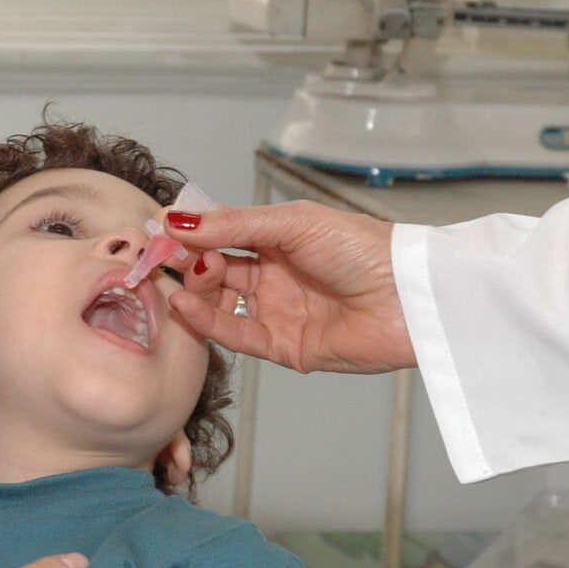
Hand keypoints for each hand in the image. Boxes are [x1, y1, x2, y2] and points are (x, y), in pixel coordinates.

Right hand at [163, 201, 415, 373]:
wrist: (410, 296)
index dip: (191, 234)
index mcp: (279, 239)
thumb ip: (233, 225)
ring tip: (181, 280)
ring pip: (221, 303)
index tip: (159, 230)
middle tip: (167, 257)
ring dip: (196, 292)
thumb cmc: (363, 249)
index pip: (221, 235)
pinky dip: (208, 322)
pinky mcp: (286, 347)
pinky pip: (238, 336)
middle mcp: (275, 275)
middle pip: (216, 269)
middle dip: (189, 262)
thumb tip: (177, 220)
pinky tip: (187, 304)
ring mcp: (279, 311)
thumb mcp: (293, 223)